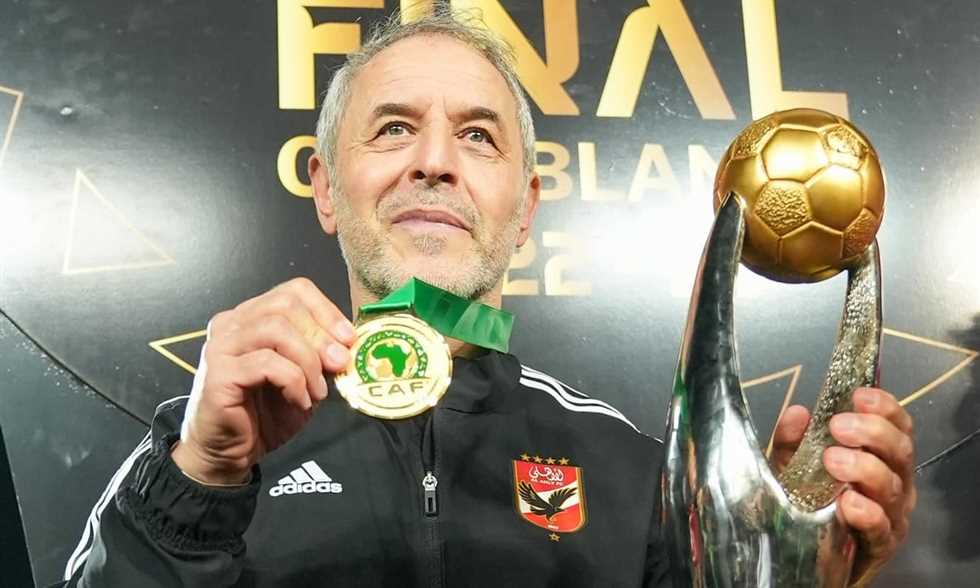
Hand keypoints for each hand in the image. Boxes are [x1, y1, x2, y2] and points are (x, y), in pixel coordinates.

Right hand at [171, 278, 355, 484]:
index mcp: (251, 316)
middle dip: (321, 335)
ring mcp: (221, 346)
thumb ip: (320, 355)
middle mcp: (231, 323)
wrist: (229, 453)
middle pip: (286, 305)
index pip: (294, 291)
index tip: (349, 338)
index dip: (326, 310)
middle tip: (339, 365)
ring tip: (318, 392)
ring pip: (277, 330)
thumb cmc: (265, 414)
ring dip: (308, 361)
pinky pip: (267, 364)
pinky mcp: (218, 373)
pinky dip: (294, 382)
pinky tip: (300, 402)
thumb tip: (347, 341)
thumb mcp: (304, 378)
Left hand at [771, 388, 915, 586]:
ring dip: (864, 468)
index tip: (858, 396)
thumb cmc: (808, 501)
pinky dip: (867, 513)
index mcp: (879, 455)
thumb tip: (797, 414)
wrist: (809, 554)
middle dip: (873, 433)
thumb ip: (791, 441)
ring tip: (833, 460)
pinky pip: (882, 528)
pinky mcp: (881, 545)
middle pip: (900, 450)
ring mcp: (892, 513)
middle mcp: (894, 481)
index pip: (897, 425)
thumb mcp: (793, 465)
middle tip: (839, 427)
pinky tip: (848, 503)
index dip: (884, 407)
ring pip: (893, 486)